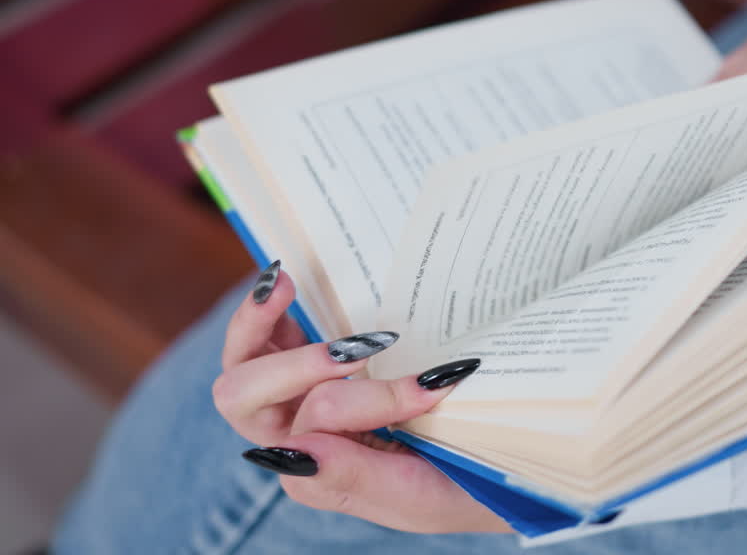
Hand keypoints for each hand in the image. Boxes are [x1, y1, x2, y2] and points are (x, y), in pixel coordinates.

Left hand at [211, 262, 510, 533]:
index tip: (435, 386)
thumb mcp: (413, 496)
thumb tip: (299, 450)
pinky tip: (284, 281)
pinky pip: (262, 340)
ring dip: (256, 324)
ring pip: (240, 364)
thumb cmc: (449, 489)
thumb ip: (355, 477)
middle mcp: (289, 437)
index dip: (377, 398)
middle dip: (301, 364)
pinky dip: (266, 312)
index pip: (318, 420)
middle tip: (362, 348)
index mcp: (311, 471)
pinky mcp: (304, 368)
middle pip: (244, 397)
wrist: (475, 473)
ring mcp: (291, 402)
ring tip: (284, 284)